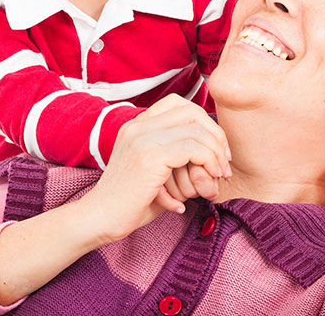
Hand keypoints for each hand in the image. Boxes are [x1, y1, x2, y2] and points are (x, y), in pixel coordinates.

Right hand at [81, 94, 230, 243]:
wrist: (100, 218)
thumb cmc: (131, 201)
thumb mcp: (154, 170)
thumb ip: (176, 154)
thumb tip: (215, 150)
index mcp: (138, 124)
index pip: (181, 105)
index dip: (205, 124)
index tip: (216, 151)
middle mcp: (138, 125)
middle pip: (192, 112)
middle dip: (216, 136)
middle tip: (224, 163)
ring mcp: (142, 138)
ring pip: (196, 130)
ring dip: (215, 153)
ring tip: (219, 176)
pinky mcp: (149, 157)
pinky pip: (193, 149)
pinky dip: (208, 163)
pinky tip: (208, 183)